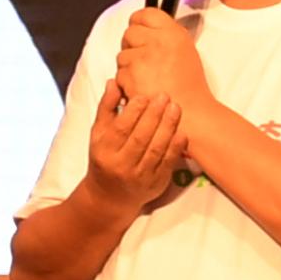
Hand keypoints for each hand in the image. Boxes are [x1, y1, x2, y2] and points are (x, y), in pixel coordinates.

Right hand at [85, 85, 185, 212]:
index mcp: (105, 151)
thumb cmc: (105, 158)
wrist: (110, 197)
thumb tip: (114, 82)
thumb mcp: (98, 134)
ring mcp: (139, 176)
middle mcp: (121, 165)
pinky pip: (168, 163)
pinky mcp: (155, 184)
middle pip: (140, 138)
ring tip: (176, 108)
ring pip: (156, 149)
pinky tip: (182, 131)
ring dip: (168, 127)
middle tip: (165, 96)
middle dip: (154, 115)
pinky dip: (176, 147)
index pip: (121, 129)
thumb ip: (106, 108)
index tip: (145, 95)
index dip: (134, 111)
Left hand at [114, 4, 208, 109]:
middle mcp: (157, 42)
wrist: (188, 113)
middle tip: (142, 58)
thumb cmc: (189, 86)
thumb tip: (148, 28)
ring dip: (129, 66)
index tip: (138, 27)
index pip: (146, 13)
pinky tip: (141, 88)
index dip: (138, 21)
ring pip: (122, 55)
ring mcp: (141, 59)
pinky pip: (119, 74)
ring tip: (146, 78)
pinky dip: (126, 82)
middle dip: (132, 44)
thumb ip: (167, 35)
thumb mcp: (185, 50)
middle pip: (130, 32)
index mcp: (173, 33)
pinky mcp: (129, 77)